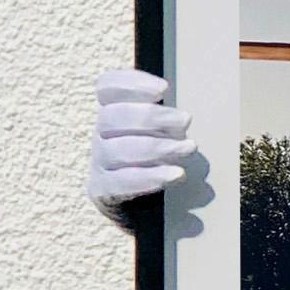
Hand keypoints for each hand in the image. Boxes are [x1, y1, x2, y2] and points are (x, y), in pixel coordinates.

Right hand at [86, 69, 195, 220]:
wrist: (139, 206)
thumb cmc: (156, 159)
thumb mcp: (161, 131)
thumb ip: (166, 116)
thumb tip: (186, 112)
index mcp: (113, 112)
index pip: (107, 87)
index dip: (131, 83)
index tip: (164, 89)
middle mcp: (101, 135)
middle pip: (112, 117)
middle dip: (152, 117)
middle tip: (186, 120)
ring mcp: (99, 163)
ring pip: (117, 150)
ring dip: (158, 147)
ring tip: (190, 148)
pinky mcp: (104, 191)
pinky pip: (123, 182)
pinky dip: (152, 177)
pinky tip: (177, 174)